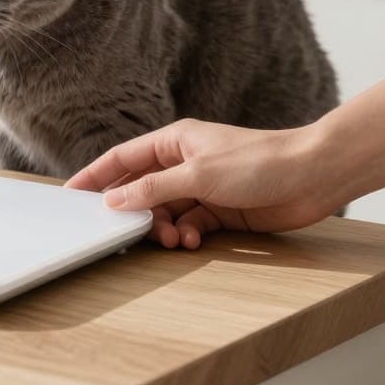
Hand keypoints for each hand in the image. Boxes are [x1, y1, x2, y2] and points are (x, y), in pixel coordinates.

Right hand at [65, 119, 340, 249]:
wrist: (313, 176)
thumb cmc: (259, 162)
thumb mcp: (198, 174)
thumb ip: (152, 189)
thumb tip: (114, 200)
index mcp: (174, 142)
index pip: (122, 159)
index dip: (96, 176)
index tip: (71, 194)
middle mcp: (184, 163)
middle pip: (141, 190)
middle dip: (134, 213)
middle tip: (128, 233)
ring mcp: (202, 187)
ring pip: (165, 212)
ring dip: (163, 228)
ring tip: (173, 240)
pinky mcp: (221, 210)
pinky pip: (189, 224)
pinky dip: (186, 235)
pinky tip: (191, 242)